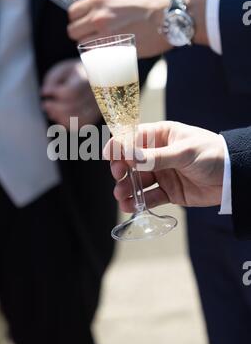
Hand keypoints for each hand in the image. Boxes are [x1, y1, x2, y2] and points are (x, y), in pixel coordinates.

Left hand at [41, 59, 100, 128]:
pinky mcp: (95, 117)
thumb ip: (52, 79)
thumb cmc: (75, 74)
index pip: (71, 92)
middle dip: (55, 108)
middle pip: (73, 107)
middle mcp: (95, 95)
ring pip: (77, 119)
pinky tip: (59, 119)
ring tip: (51, 113)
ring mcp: (97, 107)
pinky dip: (67, 125)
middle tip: (45, 105)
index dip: (55, 94)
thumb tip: (44, 92)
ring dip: (60, 118)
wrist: (95, 80)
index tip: (46, 92)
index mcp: (87, 79)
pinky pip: (81, 125)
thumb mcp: (63, 70)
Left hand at [68, 0, 208, 57]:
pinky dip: (100, 58)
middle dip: (81, 35)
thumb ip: (107, 6)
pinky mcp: (115, 50)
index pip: (73, 12)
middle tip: (93, 38)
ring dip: (90, 48)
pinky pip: (97, 57)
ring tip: (103, 48)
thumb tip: (100, 15)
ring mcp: (105, 35)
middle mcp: (98, 16)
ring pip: (82, 46)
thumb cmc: (154, 2)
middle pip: (73, 32)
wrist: (172, 14)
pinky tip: (110, 55)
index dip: (78, 20)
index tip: (85, 24)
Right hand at [103, 121, 224, 212]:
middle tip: (118, 177)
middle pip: (131, 161)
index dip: (119, 145)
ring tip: (120, 196)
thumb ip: (156, 157)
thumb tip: (129, 156)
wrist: (234, 178)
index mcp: (162, 136)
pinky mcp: (169, 191)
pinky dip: (139, 202)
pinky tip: (130, 207)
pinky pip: (150, 196)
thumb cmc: (212, 154)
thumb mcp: (184, 153)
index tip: (108, 155)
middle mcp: (158, 154)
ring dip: (127, 188)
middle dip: (121, 169)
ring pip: (138, 180)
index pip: (134, 137)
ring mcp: (163, 173)